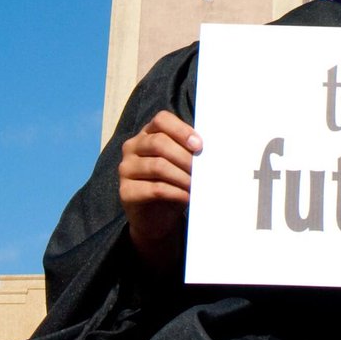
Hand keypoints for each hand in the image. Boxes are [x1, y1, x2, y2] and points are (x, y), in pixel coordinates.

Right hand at [119, 110, 202, 272]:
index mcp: (147, 134)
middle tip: (202, 170)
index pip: (161, 120)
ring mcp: (126, 169)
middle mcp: (132, 147)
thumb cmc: (174, 184)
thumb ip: (190, 151)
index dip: (181, 130)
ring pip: (158, 166)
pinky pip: (154, 188)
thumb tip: (214, 147)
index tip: (199, 145)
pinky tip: (187, 197)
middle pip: (159, 142)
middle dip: (185, 157)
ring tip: (196, 185)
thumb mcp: (182, 164)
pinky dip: (176, 192)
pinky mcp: (126, 191)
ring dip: (182, 176)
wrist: (158, 219)